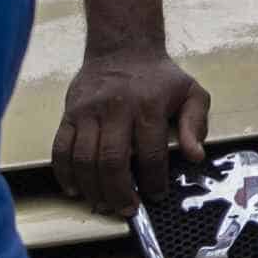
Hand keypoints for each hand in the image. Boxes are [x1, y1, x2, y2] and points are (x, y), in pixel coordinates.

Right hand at [53, 48, 211, 219]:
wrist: (123, 47)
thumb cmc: (160, 77)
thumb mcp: (190, 92)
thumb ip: (195, 124)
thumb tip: (196, 156)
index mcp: (149, 106)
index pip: (150, 152)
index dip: (154, 180)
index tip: (156, 195)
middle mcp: (116, 109)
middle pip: (111, 160)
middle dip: (119, 192)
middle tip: (127, 210)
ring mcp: (89, 112)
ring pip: (83, 159)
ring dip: (92, 188)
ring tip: (103, 205)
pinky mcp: (69, 113)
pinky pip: (61, 148)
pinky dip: (64, 173)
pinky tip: (75, 189)